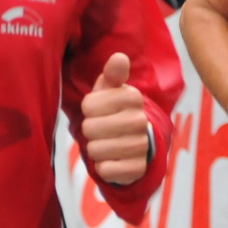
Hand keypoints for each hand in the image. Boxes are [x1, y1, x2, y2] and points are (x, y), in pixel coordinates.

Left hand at [81, 53, 151, 184]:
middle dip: (90, 130)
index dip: (88, 110)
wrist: (135, 142)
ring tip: (106, 143)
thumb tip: (119, 57)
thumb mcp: (110, 90)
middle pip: (90, 128)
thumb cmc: (113, 111)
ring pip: (95, 150)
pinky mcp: (137, 168)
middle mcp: (140, 121)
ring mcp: (140, 146)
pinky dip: (103, 167)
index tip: (98, 110)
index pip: (88, 105)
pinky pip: (105, 170)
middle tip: (101, 129)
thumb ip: (113, 74)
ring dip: (95, 149)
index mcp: (132, 98)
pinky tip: (112, 160)